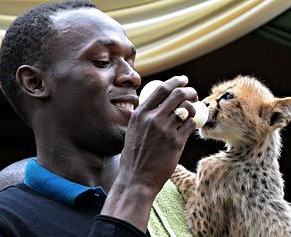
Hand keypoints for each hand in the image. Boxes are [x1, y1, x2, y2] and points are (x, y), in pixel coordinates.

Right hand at [101, 76, 196, 231]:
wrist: (136, 178)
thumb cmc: (134, 155)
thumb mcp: (133, 130)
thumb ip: (144, 117)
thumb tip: (158, 105)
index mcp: (140, 114)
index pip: (161, 89)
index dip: (175, 81)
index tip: (183, 80)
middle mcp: (152, 118)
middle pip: (177, 95)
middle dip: (189, 91)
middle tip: (193, 94)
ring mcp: (164, 130)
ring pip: (186, 109)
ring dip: (194, 106)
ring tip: (194, 110)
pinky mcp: (175, 142)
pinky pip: (190, 124)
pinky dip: (195, 121)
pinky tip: (193, 124)